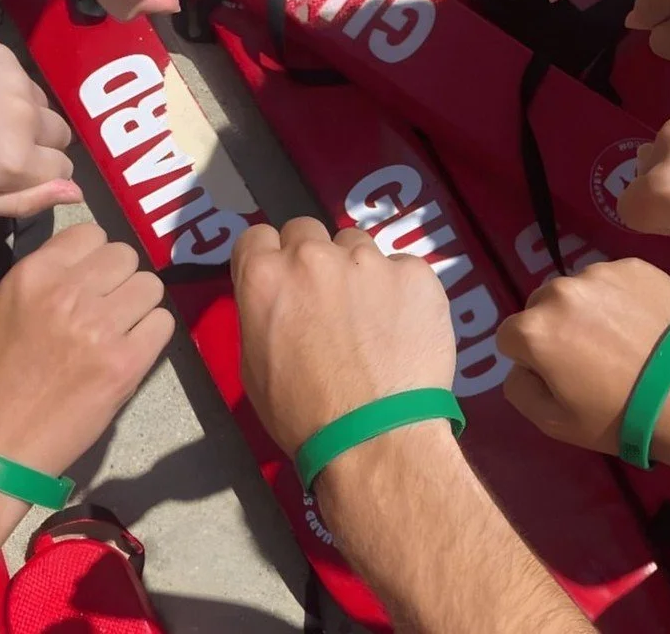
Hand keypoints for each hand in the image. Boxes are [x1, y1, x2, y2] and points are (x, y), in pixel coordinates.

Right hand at [0, 224, 173, 475]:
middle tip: (107, 309)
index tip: (90, 280)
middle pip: (126, 255)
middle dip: (120, 280)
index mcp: (33, 274)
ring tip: (119, 332)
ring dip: (139, 306)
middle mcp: (68, 291)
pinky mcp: (126, 363)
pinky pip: (163, 323)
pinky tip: (130, 353)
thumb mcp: (6, 310)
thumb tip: (93, 266)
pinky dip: (151, 336)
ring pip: (150, 286)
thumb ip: (49, 280)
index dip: (95, 257)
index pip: (92, 232)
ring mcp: (100, 326)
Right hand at [230, 217, 454, 453]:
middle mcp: (313, 255)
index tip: (281, 282)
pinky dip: (401, 291)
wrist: (376, 438)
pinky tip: (404, 328)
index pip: (257, 237)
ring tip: (371, 318)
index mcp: (266, 277)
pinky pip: (402, 268)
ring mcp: (368, 260)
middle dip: (311, 258)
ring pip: (356, 245)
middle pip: (306, 231)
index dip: (268, 259)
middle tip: (326, 300)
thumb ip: (262, 312)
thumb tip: (278, 298)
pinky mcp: (414, 272)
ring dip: (357, 270)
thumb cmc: (305, 415)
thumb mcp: (255, 365)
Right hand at [496, 258, 669, 496]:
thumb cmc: (622, 418)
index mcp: (533, 329)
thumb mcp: (555, 424)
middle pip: (541, 306)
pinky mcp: (637, 265)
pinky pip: (615, 280)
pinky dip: (622, 298)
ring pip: (579, 290)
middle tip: (592, 357)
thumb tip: (522, 365)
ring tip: (624, 341)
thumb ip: (520, 389)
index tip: (561, 377)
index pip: (511, 338)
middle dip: (556, 328)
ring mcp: (601, 273)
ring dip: (588, 309)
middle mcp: (560, 290)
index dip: (532, 360)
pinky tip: (645, 325)